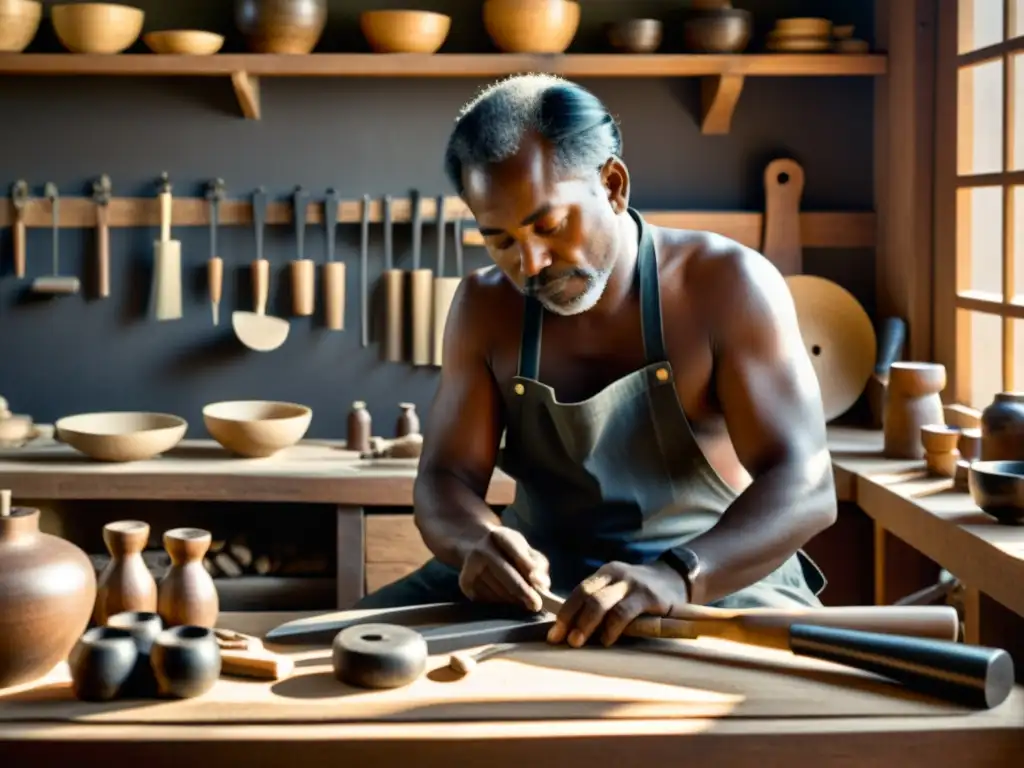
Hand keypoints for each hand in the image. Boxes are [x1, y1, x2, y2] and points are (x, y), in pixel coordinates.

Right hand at [458, 527, 550, 611]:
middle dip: (523, 591)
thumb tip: (542, 584)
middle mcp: (482, 549)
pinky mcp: (464, 582)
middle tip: (536, 605)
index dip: (526, 564)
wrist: (475, 546)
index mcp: (499, 535)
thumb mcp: (525, 549)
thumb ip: (538, 564)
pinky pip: (487, 599)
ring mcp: (470, 566)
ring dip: (513, 598)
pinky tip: (504, 596)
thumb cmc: (508, 550)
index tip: (537, 581)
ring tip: (521, 597)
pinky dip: (500, 601)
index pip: (515, 549)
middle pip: (505, 573)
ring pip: (498, 589)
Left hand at [547, 561, 687, 647]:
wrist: (676, 580)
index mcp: (605, 574)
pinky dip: (611, 628)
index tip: (553, 634)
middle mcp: (615, 574)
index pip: (578, 591)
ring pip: (600, 603)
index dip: (563, 613)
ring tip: (577, 642)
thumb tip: (572, 630)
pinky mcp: (646, 596)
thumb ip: (600, 604)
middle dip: (569, 619)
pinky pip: (622, 612)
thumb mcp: (619, 591)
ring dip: (585, 624)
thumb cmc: (642, 594)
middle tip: (561, 640)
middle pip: (584, 595)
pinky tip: (606, 640)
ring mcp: (631, 583)